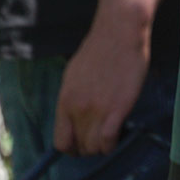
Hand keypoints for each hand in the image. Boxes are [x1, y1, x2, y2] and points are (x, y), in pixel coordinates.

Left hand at [53, 13, 149, 155]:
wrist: (119, 32)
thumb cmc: (99, 48)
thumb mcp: (74, 74)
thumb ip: (73, 98)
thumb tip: (74, 115)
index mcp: (65, 99)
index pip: (61, 141)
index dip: (72, 147)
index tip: (81, 143)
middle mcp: (77, 108)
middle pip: (80, 147)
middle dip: (89, 146)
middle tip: (100, 136)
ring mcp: (96, 110)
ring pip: (94, 148)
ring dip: (102, 146)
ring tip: (110, 134)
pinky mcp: (116, 110)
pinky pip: (109, 141)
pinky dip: (113, 143)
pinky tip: (118, 132)